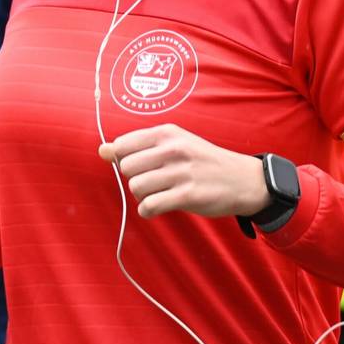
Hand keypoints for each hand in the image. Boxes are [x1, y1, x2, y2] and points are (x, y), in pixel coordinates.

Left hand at [98, 124, 268, 219]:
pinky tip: (159, 207)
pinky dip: (148, 211)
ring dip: (142, 196)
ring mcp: (180, 171)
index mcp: (168, 132)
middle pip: (126, 167)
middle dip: (134, 178)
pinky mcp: (187, 195)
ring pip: (136, 187)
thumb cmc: (203, 161)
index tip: (140, 165)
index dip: (124, 159)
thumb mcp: (175, 143)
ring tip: (159, 193)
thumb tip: (101, 150)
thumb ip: (137, 146)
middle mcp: (173, 148)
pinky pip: (149, 206)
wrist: (242, 178)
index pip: (123, 144)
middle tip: (153, 181)